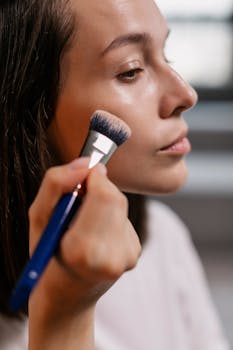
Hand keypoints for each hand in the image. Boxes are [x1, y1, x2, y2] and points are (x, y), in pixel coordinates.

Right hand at [28, 158, 140, 348]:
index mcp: (85, 251)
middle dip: (97, 190)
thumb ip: (57, 186)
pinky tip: (95, 234)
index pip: (106, 195)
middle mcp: (113, 256)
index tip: (79, 177)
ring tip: (83, 224)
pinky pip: (124, 219)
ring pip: (120, 206)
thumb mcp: (39, 220)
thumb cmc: (47, 258)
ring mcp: (128, 257)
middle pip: (116, 198)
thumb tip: (85, 163)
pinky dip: (109, 218)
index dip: (93, 177)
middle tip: (77, 200)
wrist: (66, 299)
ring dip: (102, 204)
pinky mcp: (135, 253)